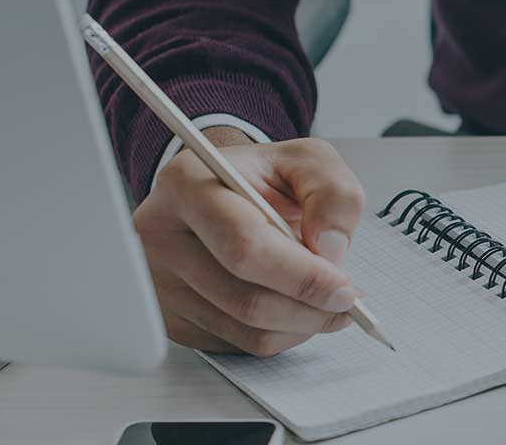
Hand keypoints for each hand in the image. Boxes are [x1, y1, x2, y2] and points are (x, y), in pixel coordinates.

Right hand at [133, 129, 367, 355]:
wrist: (225, 192)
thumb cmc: (263, 178)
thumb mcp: (308, 162)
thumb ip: (333, 193)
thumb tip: (331, 248)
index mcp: (189, 184)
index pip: (245, 246)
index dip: (303, 276)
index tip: (345, 289)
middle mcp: (160, 234)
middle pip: (245, 298)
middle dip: (310, 308)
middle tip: (347, 301)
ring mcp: (158, 281)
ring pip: (245, 329)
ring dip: (301, 325)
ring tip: (326, 301)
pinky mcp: (169, 316)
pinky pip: (237, 343)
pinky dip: (279, 333)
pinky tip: (294, 307)